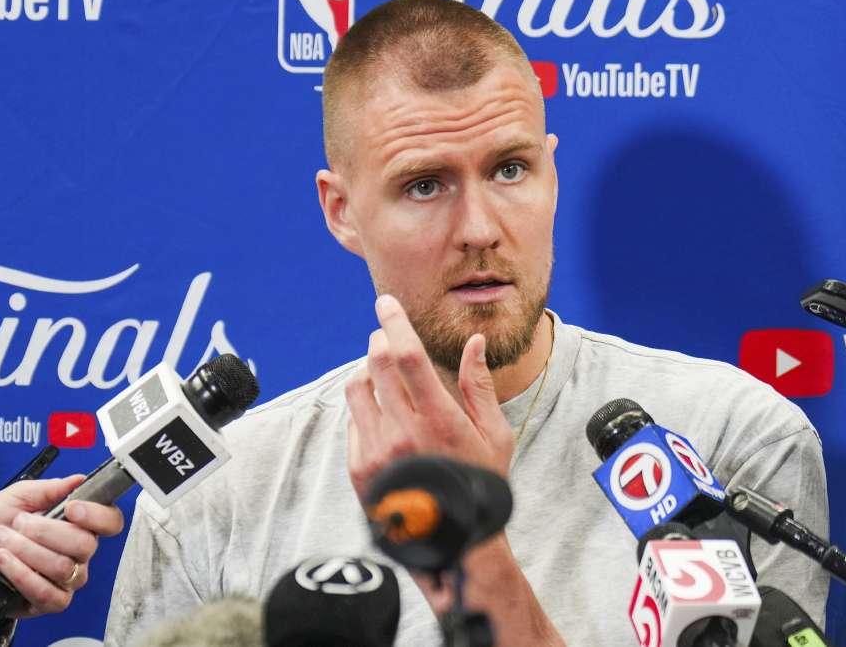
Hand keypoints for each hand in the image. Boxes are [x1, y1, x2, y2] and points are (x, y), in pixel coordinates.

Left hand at [0, 475, 125, 616]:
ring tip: (1, 539)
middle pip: (85, 544)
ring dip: (26, 550)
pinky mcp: (52, 602)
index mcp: (81, 523)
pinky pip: (46, 592)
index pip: (110, 520)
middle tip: (17, 523)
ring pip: (62, 567)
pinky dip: (21, 574)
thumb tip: (78, 480)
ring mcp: (69, 579)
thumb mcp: (18, 496)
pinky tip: (3, 560)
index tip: (70, 508)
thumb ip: (48, 489)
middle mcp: (81, 553)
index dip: (96, 515)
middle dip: (45, 531)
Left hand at [344, 294, 513, 499]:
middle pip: (377, 363)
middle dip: (379, 339)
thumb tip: (475, 342)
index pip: (408, 356)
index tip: (387, 303)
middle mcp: (403, 433)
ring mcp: (377, 452)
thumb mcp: (493, 435)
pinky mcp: (359, 469)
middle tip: (384, 333)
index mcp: (439, 420)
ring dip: (367, 369)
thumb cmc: (479, 483)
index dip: (395, 323)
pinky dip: (364, 407)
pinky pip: (352, 420)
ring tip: (381, 372)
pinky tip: (382, 414)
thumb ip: (480, 385)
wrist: (452, 541)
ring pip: (357, 387)